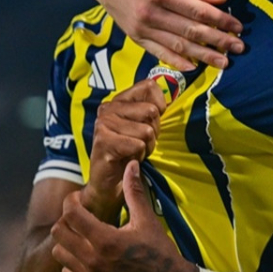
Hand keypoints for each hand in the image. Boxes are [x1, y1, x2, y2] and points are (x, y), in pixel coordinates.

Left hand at [52, 161, 200, 271]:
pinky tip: (88, 255)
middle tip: (78, 215)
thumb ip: (135, 192)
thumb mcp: (147, 221)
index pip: (72, 214)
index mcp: (107, 240)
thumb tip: (132, 166)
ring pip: (59, 253)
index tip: (78, 198)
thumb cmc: (159, 253)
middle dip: (66, 220)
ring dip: (67, 241)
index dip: (71, 201)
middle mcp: (93, 260)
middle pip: (58, 233)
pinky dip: (72, 262)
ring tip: (83, 235)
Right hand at [80, 81, 169, 222]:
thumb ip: (154, 109)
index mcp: (120, 100)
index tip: (152, 122)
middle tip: (141, 143)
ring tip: (134, 152)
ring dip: (146, 146)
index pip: (149, 86)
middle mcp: (108, 108)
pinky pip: (137, 144)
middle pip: (151, 110)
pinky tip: (128, 160)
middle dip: (153, 132)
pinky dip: (138, 156)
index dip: (160, 106)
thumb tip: (170, 97)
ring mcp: (103, 124)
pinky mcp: (103, 142)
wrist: (109, 185)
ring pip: (146, 130)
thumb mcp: (146, 127)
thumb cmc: (131, 153)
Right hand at [85, 0, 244, 70]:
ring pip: (178, 46)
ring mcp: (142, 27)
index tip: (238, 27)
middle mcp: (151, 13)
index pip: (199, 11)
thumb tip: (221, 0)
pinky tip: (194, 67)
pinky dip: (177, 61)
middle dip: (218, 41)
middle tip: (239, 48)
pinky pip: (158, 52)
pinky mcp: (135, 36)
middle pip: (191, 31)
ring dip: (203, 55)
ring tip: (224, 62)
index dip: (221, 20)